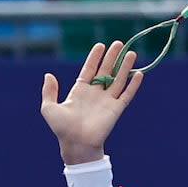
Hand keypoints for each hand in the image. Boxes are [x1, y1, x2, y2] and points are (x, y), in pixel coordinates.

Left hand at [41, 40, 143, 164]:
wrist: (76, 143)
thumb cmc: (61, 128)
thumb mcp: (48, 108)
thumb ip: (49, 91)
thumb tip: (48, 75)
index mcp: (80, 91)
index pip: (89, 70)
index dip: (95, 58)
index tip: (100, 45)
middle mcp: (95, 94)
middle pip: (106, 71)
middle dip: (112, 57)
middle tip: (119, 43)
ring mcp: (107, 101)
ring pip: (119, 79)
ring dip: (125, 66)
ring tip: (131, 53)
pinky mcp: (116, 109)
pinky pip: (127, 94)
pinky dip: (133, 84)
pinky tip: (139, 73)